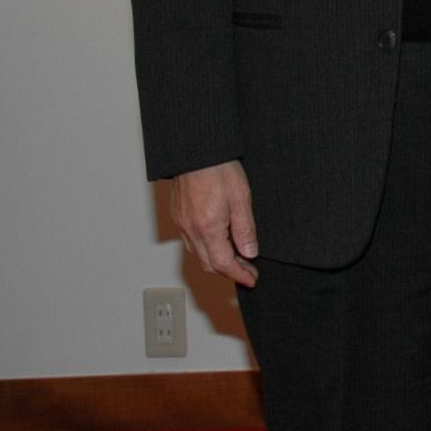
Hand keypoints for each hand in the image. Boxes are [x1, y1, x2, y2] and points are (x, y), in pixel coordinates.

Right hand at [170, 160, 259, 286]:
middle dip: (230, 271)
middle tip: (248, 271)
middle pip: (209, 264)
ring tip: (237, 258)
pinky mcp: (179, 216)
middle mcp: (191, 230)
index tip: (252, 279)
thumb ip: (245, 229)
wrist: (196, 150)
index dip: (239, 275)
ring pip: (198, 254)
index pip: (224, 264)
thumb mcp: (241, 198)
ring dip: (217, 261)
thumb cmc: (218, 169)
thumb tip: (250, 252)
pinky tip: (219, 242)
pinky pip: (191, 242)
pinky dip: (206, 249)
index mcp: (208, 228)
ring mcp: (182, 223)